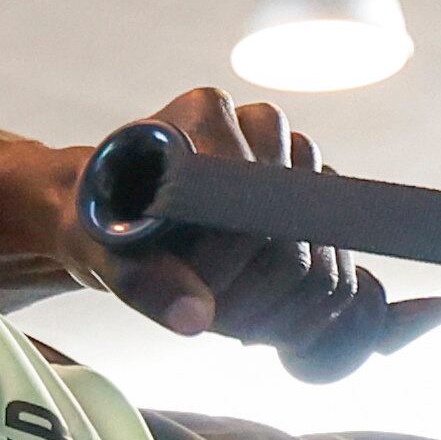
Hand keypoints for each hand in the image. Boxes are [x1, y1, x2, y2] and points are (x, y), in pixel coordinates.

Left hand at [56, 90, 440, 385]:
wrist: (116, 212)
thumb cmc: (105, 224)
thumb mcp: (102, 254)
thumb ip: (144, 282)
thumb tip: (196, 319)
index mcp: (206, 116)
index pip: (246, 210)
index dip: (222, 272)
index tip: (191, 302)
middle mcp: (261, 128)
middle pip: (293, 241)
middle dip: (253, 301)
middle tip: (214, 321)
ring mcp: (296, 164)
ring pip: (324, 265)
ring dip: (280, 314)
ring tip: (230, 319)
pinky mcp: (314, 205)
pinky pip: (338, 274)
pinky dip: (304, 317)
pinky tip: (261, 323)